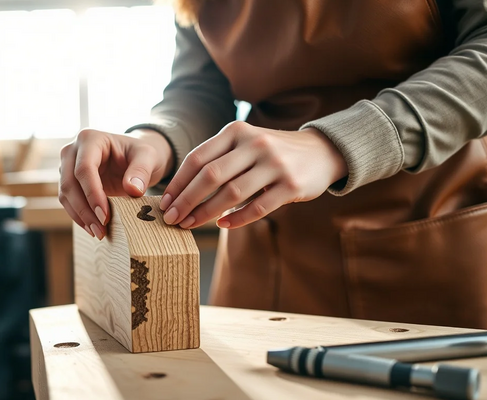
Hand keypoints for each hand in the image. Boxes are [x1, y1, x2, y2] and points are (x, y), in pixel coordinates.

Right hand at [59, 128, 172, 238]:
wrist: (135, 158)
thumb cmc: (141, 154)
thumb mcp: (148, 157)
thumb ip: (141, 171)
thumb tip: (133, 190)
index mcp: (90, 139)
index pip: (84, 168)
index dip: (92, 194)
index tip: (105, 216)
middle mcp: (73, 151)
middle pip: (69, 183)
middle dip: (84, 210)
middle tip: (101, 230)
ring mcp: (67, 166)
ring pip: (65, 194)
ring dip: (80, 216)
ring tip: (98, 232)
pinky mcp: (69, 182)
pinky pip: (68, 201)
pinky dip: (79, 216)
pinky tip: (93, 227)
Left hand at [159, 121, 347, 229]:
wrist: (321, 152)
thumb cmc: (271, 153)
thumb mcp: (245, 144)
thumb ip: (218, 159)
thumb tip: (180, 191)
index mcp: (237, 131)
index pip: (198, 158)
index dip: (178, 183)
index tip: (165, 202)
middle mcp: (254, 144)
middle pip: (210, 176)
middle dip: (187, 200)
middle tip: (172, 219)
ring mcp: (274, 164)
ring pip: (231, 194)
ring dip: (206, 213)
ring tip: (191, 225)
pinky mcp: (291, 185)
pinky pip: (258, 207)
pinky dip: (237, 219)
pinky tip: (223, 226)